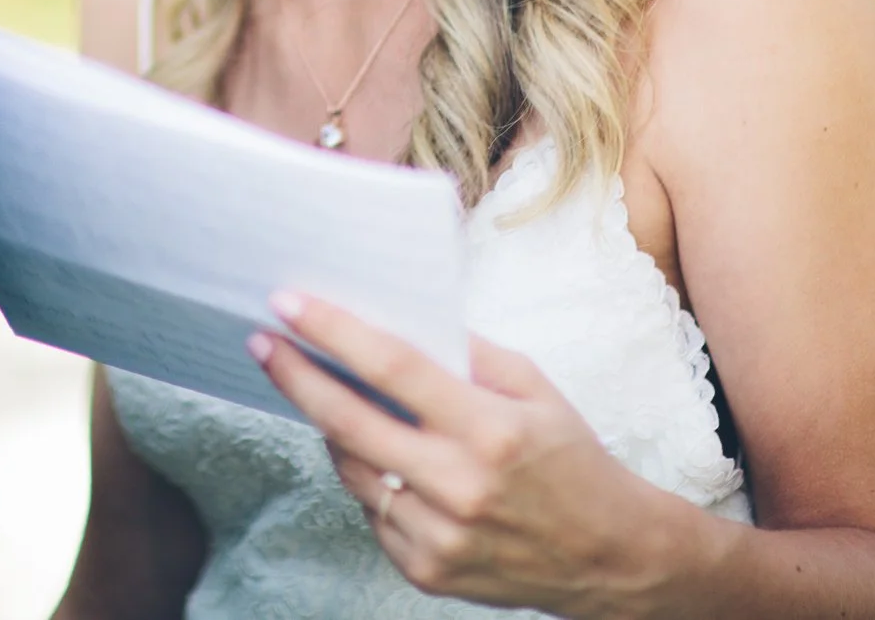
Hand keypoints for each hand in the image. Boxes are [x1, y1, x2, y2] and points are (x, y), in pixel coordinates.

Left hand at [250, 293, 687, 619]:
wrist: (611, 557)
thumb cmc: (571, 459)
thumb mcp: (535, 387)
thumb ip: (467, 352)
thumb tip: (397, 316)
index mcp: (490, 429)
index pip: (392, 366)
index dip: (332, 332)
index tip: (287, 303)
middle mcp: (460, 485)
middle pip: (348, 421)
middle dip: (296, 376)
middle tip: (262, 344)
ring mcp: (439, 535)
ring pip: (352, 469)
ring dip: (331, 428)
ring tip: (327, 396)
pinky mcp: (427, 570)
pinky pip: (373, 512)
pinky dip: (371, 480)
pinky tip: (388, 460)